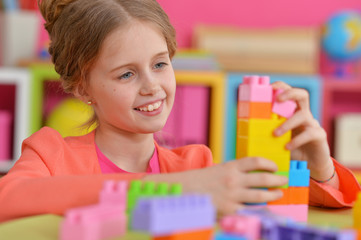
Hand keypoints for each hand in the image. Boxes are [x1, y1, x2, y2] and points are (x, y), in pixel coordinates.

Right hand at [144, 157, 287, 215]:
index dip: (269, 163)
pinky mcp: (230, 210)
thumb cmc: (199, 180)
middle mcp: (234, 179)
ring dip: (273, 194)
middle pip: (263, 178)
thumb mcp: (217, 170)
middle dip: (277, 180)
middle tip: (283, 180)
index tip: (275, 166)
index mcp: (230, 166)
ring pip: (261, 195)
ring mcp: (233, 195)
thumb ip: (233, 173)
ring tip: (279, 194)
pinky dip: (260, 210)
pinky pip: (250, 210)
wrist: (183, 191)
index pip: (255, 161)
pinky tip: (266, 210)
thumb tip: (249, 177)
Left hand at [271, 82, 337, 185]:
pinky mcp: (319, 136)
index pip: (288, 92)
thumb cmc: (290, 149)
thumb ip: (264, 131)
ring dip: (287, 123)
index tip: (269, 88)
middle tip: (277, 99)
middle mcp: (303, 114)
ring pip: (303, 115)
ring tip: (275, 134)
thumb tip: (242, 128)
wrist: (311, 164)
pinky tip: (287, 147)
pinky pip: (310, 133)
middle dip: (289, 93)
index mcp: (292, 111)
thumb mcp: (275, 138)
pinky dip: (297, 140)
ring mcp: (312, 124)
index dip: (280, 87)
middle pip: (302, 95)